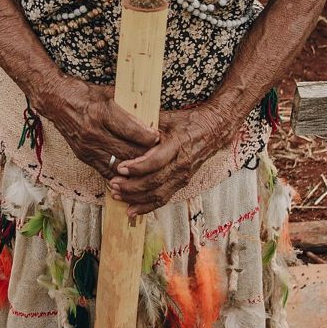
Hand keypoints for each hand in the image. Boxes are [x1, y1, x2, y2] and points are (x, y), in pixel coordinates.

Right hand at [40, 79, 159, 181]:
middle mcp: (94, 133)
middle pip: (127, 151)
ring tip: (149, 165)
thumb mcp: (110, 93)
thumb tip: (152, 115)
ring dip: (135, 167)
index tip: (159, 138)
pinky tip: (132, 175)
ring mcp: (88, 147)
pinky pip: (106, 171)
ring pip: (119, 165)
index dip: (148, 137)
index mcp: (102, 113)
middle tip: (160, 154)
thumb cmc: (85, 94)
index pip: (131, 131)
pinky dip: (120, 174)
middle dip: (146, 155)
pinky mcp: (84, 156)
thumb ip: (129, 106)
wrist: (56, 101)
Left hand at [108, 106, 232, 214]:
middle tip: (113, 184)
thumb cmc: (187, 122)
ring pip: (158, 194)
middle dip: (131, 186)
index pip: (156, 161)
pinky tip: (131, 210)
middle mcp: (181, 164)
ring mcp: (183, 176)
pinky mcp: (182, 183)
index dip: (137, 167)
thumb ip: (147, 124)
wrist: (213, 131)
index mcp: (177, 145)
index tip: (120, 167)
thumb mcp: (168, 117)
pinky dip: (146, 206)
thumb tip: (123, 125)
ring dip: (136, 198)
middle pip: (155, 182)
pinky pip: (163, 199)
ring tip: (117, 195)